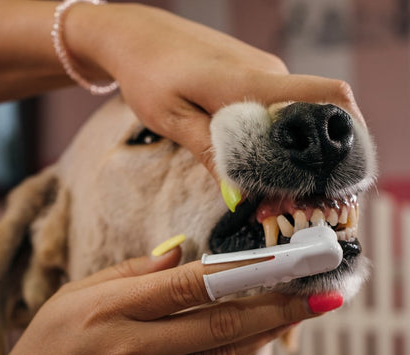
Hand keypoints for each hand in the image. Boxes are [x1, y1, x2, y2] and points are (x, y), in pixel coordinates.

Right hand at [0, 247, 325, 354]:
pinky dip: (232, 354)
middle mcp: (135, 349)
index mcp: (110, 311)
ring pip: (222, 354)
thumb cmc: (42, 351)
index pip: (189, 284)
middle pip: (220, 323)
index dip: (241, 272)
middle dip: (275, 307)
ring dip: (264, 332)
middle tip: (318, 293)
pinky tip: (251, 338)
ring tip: (300, 313)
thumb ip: (129, 274)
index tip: (280, 263)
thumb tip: (178, 254)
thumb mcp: (72, 297)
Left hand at [67, 3, 363, 177]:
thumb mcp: (173, 119)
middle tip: (281, 194)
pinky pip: (271, 106)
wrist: (134, 37)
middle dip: (307, 157)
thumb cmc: (148, 73)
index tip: (327, 177)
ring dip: (283, 147)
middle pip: (311, 115)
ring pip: (289, 114)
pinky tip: (248, 151)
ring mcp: (260, 71)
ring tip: (261, 180)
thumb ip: (210, 152)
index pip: (326, 96)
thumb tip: (238, 193)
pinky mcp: (249, 74)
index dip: (344, 134)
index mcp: (250, 81)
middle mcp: (266, 73)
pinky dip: (267, 133)